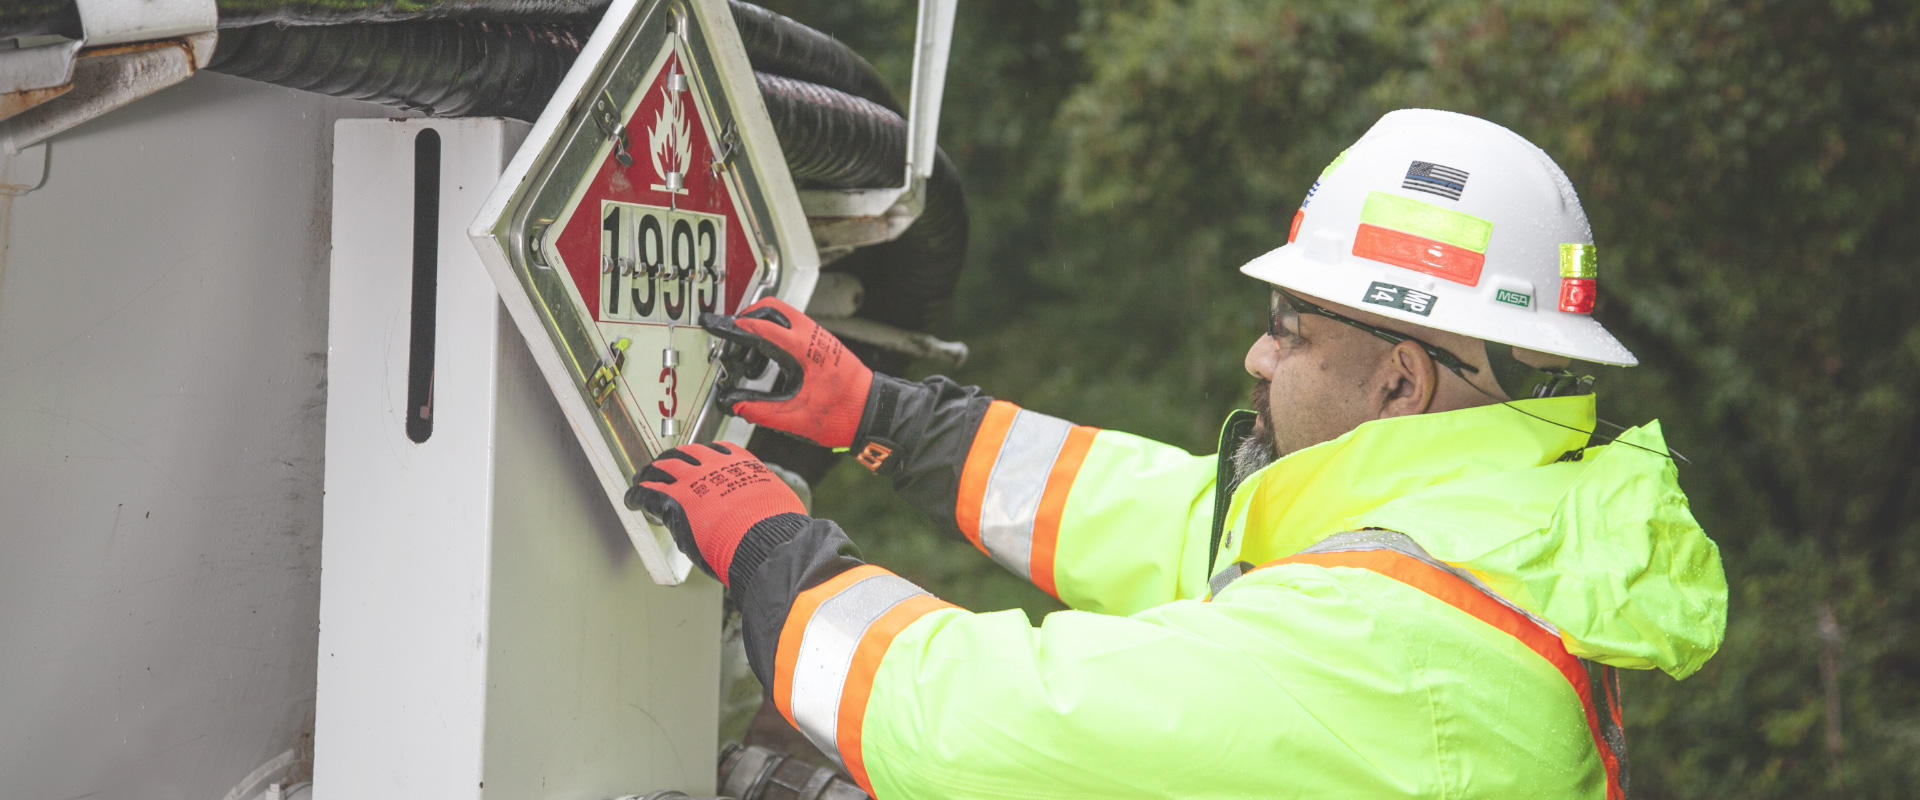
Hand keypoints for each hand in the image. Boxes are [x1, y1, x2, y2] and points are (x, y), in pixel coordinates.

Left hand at [626, 442, 808, 586]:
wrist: (765, 540)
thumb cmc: (776, 527)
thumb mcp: (775, 498)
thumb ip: (761, 495)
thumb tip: (768, 502)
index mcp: (738, 463)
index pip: (713, 450)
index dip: (700, 457)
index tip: (696, 461)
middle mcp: (711, 466)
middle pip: (681, 454)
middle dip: (669, 461)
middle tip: (662, 467)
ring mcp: (690, 482)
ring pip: (660, 468)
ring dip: (649, 474)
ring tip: (642, 480)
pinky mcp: (673, 502)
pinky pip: (647, 494)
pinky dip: (636, 495)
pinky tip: (632, 500)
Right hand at [701, 298, 872, 447]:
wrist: (873, 412)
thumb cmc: (844, 413)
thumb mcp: (794, 417)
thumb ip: (759, 409)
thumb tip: (733, 403)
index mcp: (803, 349)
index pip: (759, 327)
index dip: (733, 327)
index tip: (715, 325)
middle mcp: (812, 336)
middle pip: (770, 308)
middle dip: (747, 319)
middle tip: (733, 340)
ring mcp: (819, 337)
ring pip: (782, 316)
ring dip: (762, 329)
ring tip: (752, 362)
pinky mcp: (823, 343)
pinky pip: (794, 328)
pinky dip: (777, 337)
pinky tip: (771, 363)